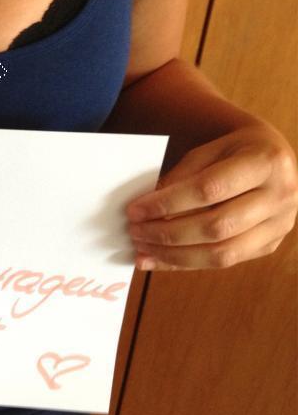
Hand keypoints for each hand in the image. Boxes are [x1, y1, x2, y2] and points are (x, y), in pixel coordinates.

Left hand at [125, 122, 297, 270]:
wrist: (271, 159)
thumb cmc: (232, 152)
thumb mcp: (208, 150)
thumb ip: (181, 176)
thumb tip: (146, 209)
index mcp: (265, 162)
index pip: (209, 189)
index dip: (168, 203)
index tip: (135, 210)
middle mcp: (280, 196)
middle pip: (216, 226)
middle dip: (168, 233)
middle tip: (134, 232)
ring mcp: (279, 225)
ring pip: (222, 254)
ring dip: (174, 256)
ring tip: (142, 250)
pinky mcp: (269, 245)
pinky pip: (224, 263)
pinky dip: (186, 264)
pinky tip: (159, 260)